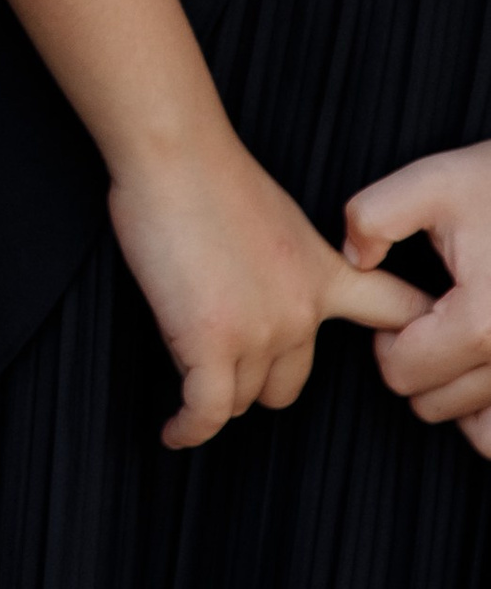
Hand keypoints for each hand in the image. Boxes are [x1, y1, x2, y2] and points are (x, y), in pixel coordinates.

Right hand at [109, 122, 428, 451]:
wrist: (176, 156)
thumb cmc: (209, 175)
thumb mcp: (280, 218)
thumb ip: (287, 263)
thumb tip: (262, 290)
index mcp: (323, 275)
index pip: (396, 311)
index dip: (407, 338)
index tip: (413, 355)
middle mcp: (301, 312)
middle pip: (287, 384)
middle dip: (254, 380)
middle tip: (218, 357)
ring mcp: (258, 331)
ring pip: (240, 397)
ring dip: (212, 388)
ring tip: (182, 363)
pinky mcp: (209, 343)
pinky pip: (205, 410)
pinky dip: (189, 428)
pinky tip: (176, 432)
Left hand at [346, 144, 490, 453]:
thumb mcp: (435, 182)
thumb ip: (374, 216)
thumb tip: (353, 259)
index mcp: (483, 322)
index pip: (401, 372)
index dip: (387, 339)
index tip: (408, 305)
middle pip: (435, 404)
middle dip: (420, 364)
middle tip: (436, 317)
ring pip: (479, 430)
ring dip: (460, 394)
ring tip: (461, 343)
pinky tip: (485, 367)